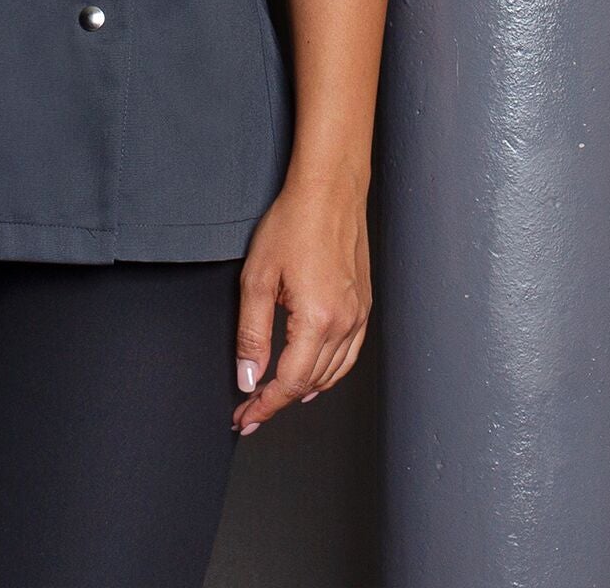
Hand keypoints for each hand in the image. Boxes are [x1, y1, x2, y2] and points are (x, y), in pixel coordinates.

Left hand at [230, 170, 371, 435]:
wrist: (329, 191)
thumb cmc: (293, 223)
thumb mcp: (258, 277)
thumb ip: (252, 333)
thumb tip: (247, 376)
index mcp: (318, 320)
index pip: (289, 382)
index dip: (265, 405)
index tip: (244, 418)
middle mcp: (345, 324)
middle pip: (310, 383)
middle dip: (277, 401)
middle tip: (249, 410)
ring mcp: (359, 316)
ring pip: (332, 374)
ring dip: (302, 391)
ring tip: (273, 399)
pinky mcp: (364, 307)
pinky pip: (348, 356)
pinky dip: (328, 373)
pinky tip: (312, 376)